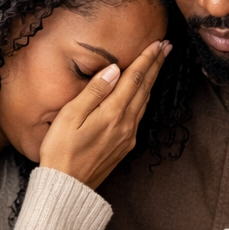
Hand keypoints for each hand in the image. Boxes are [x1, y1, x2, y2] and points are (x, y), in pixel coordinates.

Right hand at [38, 40, 168, 188]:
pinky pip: (140, 115)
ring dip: (152, 80)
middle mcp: (126, 124)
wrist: (68, 186)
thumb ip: (94, 91)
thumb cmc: (61, 150)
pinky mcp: (125, 145)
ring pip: (145, 101)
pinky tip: (144, 93)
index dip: (147, 59)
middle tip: (167, 46)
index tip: (158, 43)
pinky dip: (144, 97)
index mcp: (113, 113)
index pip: (135, 78)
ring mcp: (128, 136)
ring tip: (158, 64)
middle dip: (156, 65)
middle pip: (145, 88)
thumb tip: (114, 70)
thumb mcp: (70, 116)